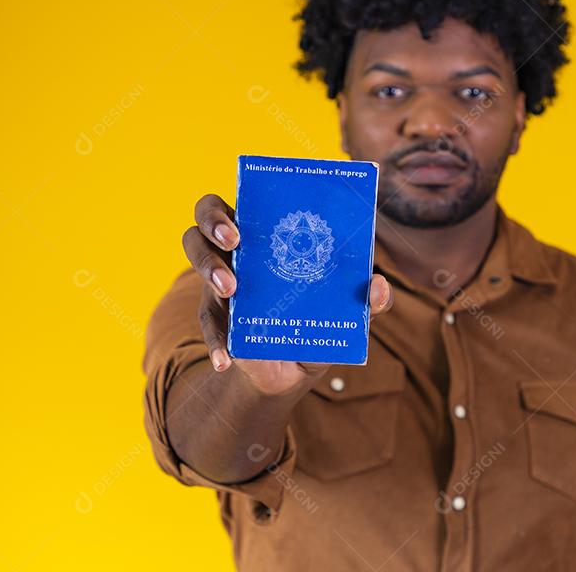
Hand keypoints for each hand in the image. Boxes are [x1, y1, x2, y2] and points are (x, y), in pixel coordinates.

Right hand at [182, 193, 393, 397]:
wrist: (289, 372)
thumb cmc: (316, 324)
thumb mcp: (344, 313)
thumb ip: (366, 301)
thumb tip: (379, 285)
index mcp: (269, 238)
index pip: (242, 203)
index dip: (237, 203)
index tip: (246, 220)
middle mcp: (238, 254)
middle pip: (205, 221)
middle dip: (213, 224)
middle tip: (234, 242)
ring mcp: (220, 284)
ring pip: (196, 258)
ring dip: (209, 269)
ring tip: (229, 291)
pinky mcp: (217, 318)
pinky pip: (207, 323)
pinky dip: (215, 342)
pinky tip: (225, 359)